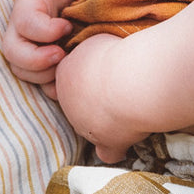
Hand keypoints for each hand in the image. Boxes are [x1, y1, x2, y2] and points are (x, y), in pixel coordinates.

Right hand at [1, 0, 94, 97]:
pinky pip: (36, 78)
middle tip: (63, 54)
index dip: (44, 31)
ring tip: (68, 63)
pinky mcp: (39, 52)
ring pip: (20, 68)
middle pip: (12, 51)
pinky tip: (71, 78)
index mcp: (30, 0)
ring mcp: (28, 40)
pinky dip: (51, 85)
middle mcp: (22, 23)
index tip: (67, 25)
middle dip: (36, 61)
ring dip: (43, 75)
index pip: (24, 22)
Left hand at [54, 34, 144, 162]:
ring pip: (92, 126)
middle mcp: (68, 103)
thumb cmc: (115, 54)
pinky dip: (115, 148)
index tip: (105, 70)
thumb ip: (88, 53)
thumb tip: (92, 54)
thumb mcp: (95, 41)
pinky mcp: (107, 142)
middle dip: (95, 98)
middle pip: (78, 103)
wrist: (129, 80)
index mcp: (64, 75)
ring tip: (128, 104)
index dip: (87, 76)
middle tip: (119, 86)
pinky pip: (107, 151)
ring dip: (107, 119)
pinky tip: (126, 140)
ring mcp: (86, 125)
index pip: (69, 79)